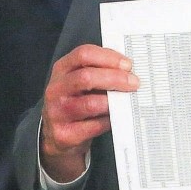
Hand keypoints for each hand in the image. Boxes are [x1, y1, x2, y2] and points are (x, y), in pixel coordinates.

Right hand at [40, 44, 139, 182]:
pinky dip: (110, 120)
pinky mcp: (64, 134)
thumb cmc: (77, 102)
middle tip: (134, 83)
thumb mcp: (81, 82)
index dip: (108, 57)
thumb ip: (100, 71)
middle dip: (115, 78)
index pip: (83, 54)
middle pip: (86, 77)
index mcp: (62, 70)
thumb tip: (129, 70)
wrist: (58, 134)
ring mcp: (57, 113)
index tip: (127, 65)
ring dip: (114, 101)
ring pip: (91, 103)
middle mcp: (56, 89)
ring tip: (128, 100)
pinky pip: (95, 126)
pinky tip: (118, 117)